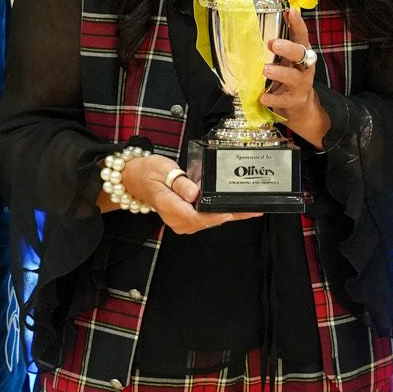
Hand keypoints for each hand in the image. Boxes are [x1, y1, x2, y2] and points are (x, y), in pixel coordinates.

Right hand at [102, 153, 257, 233]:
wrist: (137, 179)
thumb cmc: (150, 171)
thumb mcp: (162, 169)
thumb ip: (179, 181)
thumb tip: (194, 193)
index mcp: (171, 208)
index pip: (197, 216)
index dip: (217, 215)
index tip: (233, 211)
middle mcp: (178, 220)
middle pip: (209, 220)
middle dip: (231, 214)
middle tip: (254, 209)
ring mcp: (182, 222)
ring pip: (210, 220)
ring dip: (230, 214)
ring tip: (251, 209)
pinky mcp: (186, 219)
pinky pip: (207, 218)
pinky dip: (221, 213)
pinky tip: (236, 208)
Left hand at [261, 9, 329, 144]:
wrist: (300, 106)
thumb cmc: (288, 76)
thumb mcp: (286, 59)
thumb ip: (278, 45)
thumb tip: (257, 22)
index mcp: (301, 53)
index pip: (301, 35)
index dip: (297, 23)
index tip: (290, 11)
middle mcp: (304, 67)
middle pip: (301, 54)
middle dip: (289, 48)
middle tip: (274, 43)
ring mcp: (301, 84)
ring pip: (293, 77)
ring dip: (279, 72)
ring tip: (265, 69)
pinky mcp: (295, 100)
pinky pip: (284, 99)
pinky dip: (273, 98)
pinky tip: (263, 97)